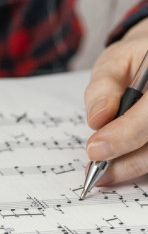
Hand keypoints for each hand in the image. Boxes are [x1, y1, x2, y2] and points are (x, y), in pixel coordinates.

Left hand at [84, 17, 147, 185]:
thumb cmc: (137, 59)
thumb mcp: (117, 59)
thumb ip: (105, 85)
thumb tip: (97, 119)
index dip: (125, 134)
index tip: (95, 149)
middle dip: (127, 159)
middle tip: (96, 170)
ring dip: (133, 167)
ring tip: (103, 174)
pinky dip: (138, 163)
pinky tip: (120, 166)